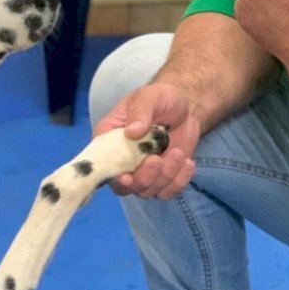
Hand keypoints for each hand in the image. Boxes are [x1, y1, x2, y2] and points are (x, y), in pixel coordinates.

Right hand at [94, 82, 199, 199]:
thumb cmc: (161, 99)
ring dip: (164, 177)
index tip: (126, 177)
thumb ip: (140, 111)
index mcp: (109, 139)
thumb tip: (132, 131)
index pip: (101, 163)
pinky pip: (167, 192)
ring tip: (178, 153)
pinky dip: (178, 182)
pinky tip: (188, 163)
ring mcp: (142, 173)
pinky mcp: (162, 179)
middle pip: (124, 187)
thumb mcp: (150, 97)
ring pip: (147, 191)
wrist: (186, 108)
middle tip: (157, 159)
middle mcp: (121, 161)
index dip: (111, 175)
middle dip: (142, 178)